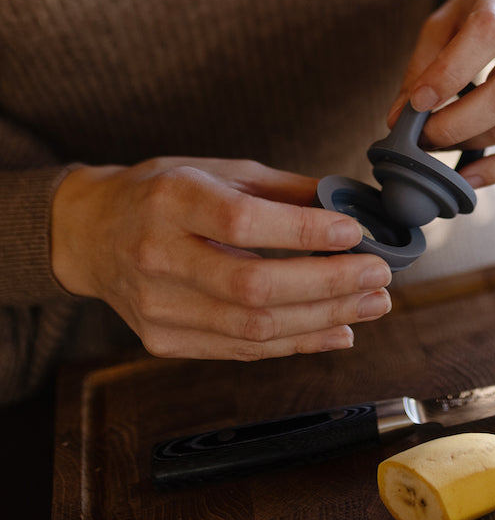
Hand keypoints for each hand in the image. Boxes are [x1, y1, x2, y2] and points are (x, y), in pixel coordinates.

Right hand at [49, 157, 392, 360]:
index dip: (303, 230)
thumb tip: (353, 202)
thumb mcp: (218, 168)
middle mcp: (157, 255)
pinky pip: (240, 350)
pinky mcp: (162, 341)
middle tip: (378, 275)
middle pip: (253, 286)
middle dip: (328, 284)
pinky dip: (296, 344)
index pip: (241, 222)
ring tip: (372, 304)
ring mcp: (157, 307)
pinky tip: (338, 330)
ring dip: (324, 319)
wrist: (91, 233)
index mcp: (171, 200)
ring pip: (252, 328)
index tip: (354, 231)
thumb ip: (283, 189)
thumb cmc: (163, 192)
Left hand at [387, 0, 494, 187]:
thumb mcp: (447, 19)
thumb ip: (424, 65)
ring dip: (473, 144)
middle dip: (457, 124)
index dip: (449, 73)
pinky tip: (470, 175)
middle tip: (422, 138)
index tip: (414, 105)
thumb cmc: (485, 10)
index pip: (487, 34)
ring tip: (441, 145)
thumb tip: (399, 119)